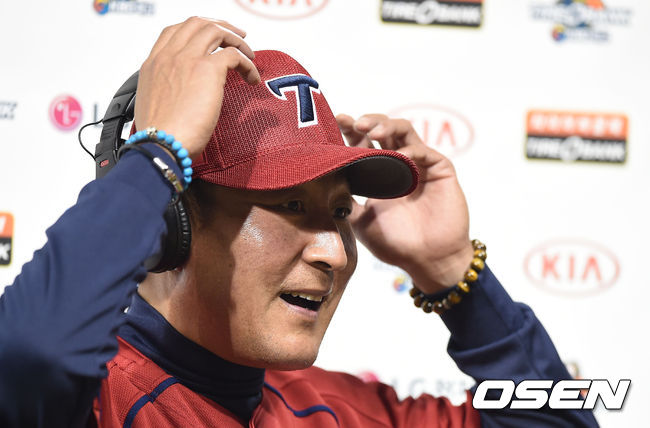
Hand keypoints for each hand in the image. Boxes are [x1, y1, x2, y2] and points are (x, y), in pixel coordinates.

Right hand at [135, 17, 260, 158]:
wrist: (161, 145)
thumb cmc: (161, 137)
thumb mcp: (156, 105)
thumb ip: (168, 91)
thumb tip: (184, 96)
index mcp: (154, 64)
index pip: (174, 31)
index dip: (197, 29)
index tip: (212, 38)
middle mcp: (169, 56)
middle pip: (198, 23)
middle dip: (221, 26)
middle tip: (238, 38)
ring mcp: (188, 59)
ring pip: (216, 31)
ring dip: (237, 40)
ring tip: (249, 55)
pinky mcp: (208, 69)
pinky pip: (235, 55)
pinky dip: (247, 64)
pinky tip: (252, 78)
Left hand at [337, 114, 473, 293]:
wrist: (427, 261)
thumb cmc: (396, 244)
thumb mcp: (360, 221)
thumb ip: (344, 201)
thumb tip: (316, 184)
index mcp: (378, 173)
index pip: (362, 143)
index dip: (350, 130)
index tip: (336, 121)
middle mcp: (398, 164)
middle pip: (382, 130)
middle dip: (367, 122)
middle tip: (354, 123)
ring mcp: (420, 165)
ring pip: (404, 131)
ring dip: (386, 126)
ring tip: (371, 131)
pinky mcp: (440, 169)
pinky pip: (425, 151)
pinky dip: (411, 151)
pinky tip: (400, 157)